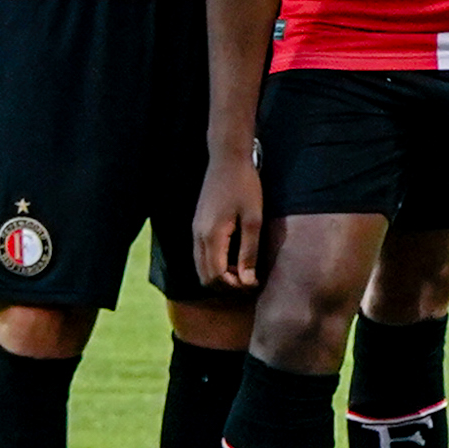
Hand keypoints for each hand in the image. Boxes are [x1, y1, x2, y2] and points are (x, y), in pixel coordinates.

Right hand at [194, 153, 267, 292]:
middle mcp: (198, 236)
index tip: (253, 284)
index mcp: (212, 236)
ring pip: (200, 267)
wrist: (227, 160)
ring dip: (219, 276)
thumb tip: (247, 281)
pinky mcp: (197, 226)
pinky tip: (233, 259)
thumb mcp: (253, 220)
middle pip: (205, 277)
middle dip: (226, 286)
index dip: (234, 287)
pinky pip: (200, 256)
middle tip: (248, 281)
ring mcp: (195, 231)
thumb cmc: (245, 187)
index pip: (217, 276)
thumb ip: (249, 252)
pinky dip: (214, 265)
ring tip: (243, 271)